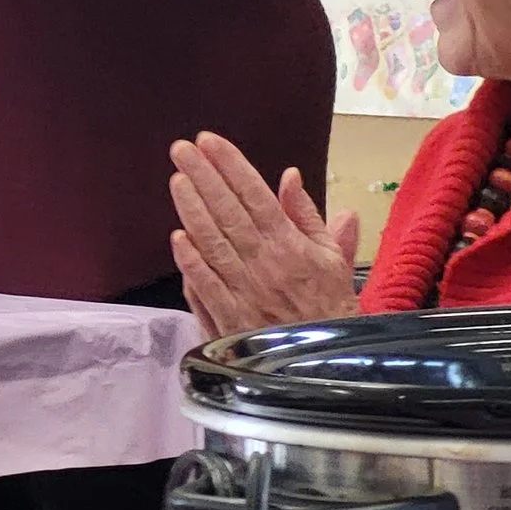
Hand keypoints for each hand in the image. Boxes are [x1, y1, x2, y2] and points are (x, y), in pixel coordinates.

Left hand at [168, 132, 360, 340]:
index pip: (256, 196)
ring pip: (212, 243)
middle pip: (228, 213)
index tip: (209, 140)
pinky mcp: (228, 319)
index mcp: (292, 247)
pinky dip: (190, 262)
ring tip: (177, 179)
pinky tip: (177, 236)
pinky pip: (205, 286)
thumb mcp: (334, 260)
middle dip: (203, 177)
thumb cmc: (331, 309)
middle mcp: (265, 265)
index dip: (231, 166)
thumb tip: (290, 175)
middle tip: (181, 148)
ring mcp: (244, 292)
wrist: (329, 369)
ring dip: (192, 210)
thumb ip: (310, 217)